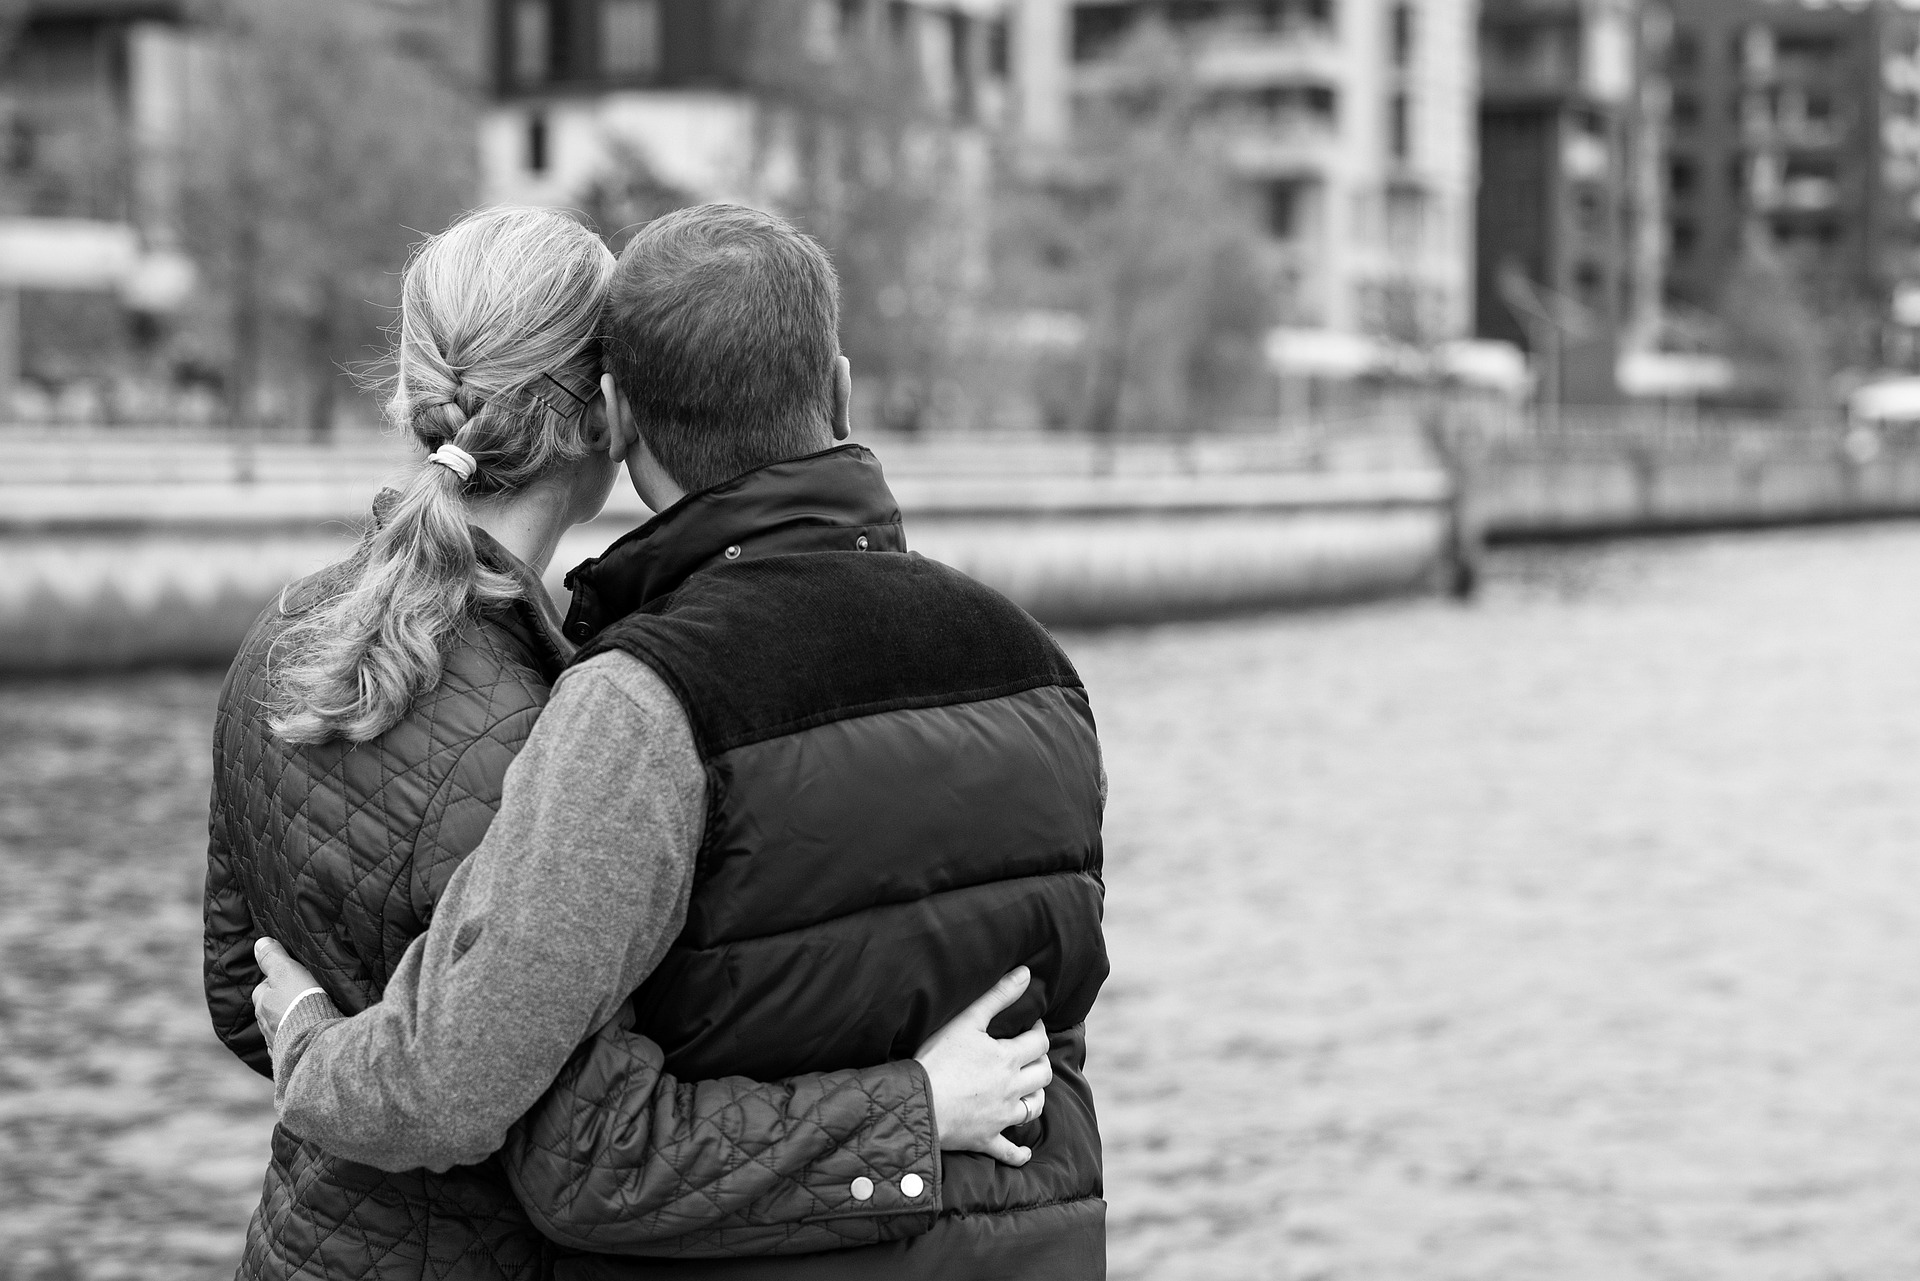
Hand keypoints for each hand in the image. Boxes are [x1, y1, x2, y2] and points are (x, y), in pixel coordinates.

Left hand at [251, 937, 321, 1044]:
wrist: (313, 1041)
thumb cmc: (301, 1002)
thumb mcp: (288, 972)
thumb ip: (273, 958)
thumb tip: (260, 943)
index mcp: (263, 1002)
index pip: (262, 988)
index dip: (275, 981)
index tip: (291, 978)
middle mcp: (264, 1023)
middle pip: (269, 1009)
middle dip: (279, 1003)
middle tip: (299, 997)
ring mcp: (276, 1041)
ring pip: (278, 1027)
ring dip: (287, 1021)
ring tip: (305, 1016)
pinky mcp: (288, 1056)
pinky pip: (288, 1045)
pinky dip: (294, 1039)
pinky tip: (304, 1037)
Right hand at [914, 966, 1053, 1166]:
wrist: (919, 1104)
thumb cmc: (938, 1059)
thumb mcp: (967, 1020)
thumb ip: (997, 996)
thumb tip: (1026, 973)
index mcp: (1008, 1058)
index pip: (1038, 1041)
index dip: (1038, 1029)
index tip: (1032, 1024)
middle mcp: (1011, 1088)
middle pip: (1042, 1075)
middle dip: (1041, 1062)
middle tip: (1030, 1054)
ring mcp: (1000, 1117)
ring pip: (1032, 1109)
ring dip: (1036, 1098)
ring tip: (1029, 1089)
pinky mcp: (986, 1139)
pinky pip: (1009, 1151)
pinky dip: (1018, 1152)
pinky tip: (1024, 1152)